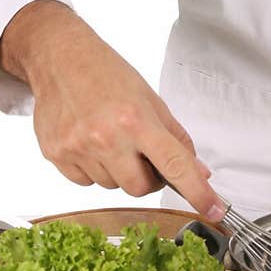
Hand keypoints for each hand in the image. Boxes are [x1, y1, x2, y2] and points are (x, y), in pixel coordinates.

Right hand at [0, 1, 223, 218]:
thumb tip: (199, 171)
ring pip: (111, 186)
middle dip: (147, 177)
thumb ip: (176, 138)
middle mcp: (107, 136)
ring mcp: (78, 148)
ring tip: (109, 137)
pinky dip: (92, 169)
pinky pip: (85, 183)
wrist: (60, 59)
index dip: (198, 191)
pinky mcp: (56, 155)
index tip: (214, 210)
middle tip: (141, 152)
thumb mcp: (150, 99)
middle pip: (140, 188)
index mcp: (136, 119)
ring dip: (118, 171)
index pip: (176, 164)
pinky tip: (88, 142)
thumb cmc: (107, 74)